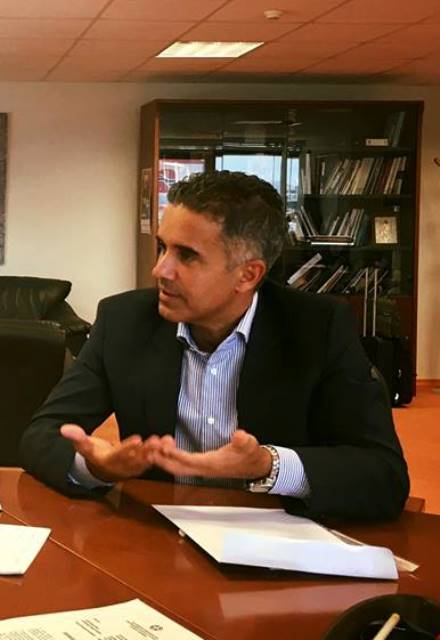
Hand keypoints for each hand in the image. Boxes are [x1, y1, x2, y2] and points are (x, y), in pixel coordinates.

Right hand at [60, 424, 158, 481]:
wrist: (102, 471)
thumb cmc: (94, 455)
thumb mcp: (83, 446)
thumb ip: (76, 437)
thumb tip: (64, 428)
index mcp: (109, 461)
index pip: (119, 454)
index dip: (128, 448)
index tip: (136, 440)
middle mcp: (123, 466)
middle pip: (136, 458)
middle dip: (147, 450)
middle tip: (156, 441)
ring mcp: (134, 466)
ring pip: (147, 460)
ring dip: (157, 451)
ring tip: (165, 441)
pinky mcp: (142, 464)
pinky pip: (153, 459)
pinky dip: (162, 452)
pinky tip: (169, 441)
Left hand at [149, 429, 271, 479]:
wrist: (254, 465)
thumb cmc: (250, 454)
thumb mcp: (249, 444)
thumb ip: (243, 440)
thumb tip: (238, 435)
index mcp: (213, 463)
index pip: (191, 460)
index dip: (176, 455)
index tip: (164, 448)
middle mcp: (204, 469)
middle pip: (179, 469)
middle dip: (163, 461)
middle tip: (149, 451)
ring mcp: (202, 469)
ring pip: (178, 468)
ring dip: (164, 461)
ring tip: (151, 449)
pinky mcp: (201, 466)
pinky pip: (182, 465)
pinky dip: (171, 459)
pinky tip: (164, 451)